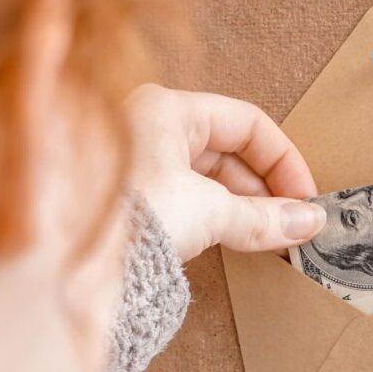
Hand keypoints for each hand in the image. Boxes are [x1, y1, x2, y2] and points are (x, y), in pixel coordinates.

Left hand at [126, 85, 322, 261]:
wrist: (63, 262)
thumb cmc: (128, 214)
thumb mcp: (209, 211)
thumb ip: (264, 216)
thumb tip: (309, 222)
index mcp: (166, 109)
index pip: (246, 123)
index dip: (284, 160)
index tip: (304, 198)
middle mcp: (148, 129)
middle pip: (228, 152)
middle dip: (266, 190)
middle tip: (292, 225)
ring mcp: (137, 166)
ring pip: (208, 180)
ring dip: (244, 209)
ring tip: (270, 239)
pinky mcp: (131, 201)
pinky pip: (187, 202)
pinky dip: (217, 220)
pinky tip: (235, 243)